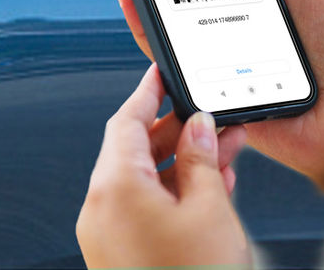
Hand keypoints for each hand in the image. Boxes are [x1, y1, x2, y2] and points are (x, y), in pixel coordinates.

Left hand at [77, 65, 251, 269]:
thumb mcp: (210, 211)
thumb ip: (204, 160)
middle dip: (175, 130)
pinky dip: (173, 194)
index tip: (160, 71)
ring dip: (180, 163)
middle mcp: (100, 210)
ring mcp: (107, 238)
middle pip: (132, 149)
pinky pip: (144, 211)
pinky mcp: (121, 259)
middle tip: (208, 115)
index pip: (124, 120)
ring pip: (143, 182)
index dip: (147, 92)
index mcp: (112, 188)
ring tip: (223, 149)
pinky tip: (209, 187)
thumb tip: (200, 127)